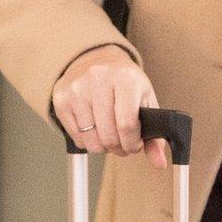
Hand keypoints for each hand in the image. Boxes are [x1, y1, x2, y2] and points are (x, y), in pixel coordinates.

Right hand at [51, 44, 168, 168]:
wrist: (98, 59)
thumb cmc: (125, 82)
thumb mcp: (146, 100)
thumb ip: (155, 135)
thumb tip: (159, 162)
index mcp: (125, 78)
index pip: (127, 125)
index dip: (133, 143)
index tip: (135, 144)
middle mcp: (99, 79)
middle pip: (108, 136)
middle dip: (118, 148)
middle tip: (122, 142)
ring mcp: (77, 88)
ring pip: (91, 141)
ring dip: (103, 146)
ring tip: (109, 133)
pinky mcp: (62, 98)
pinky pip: (76, 137)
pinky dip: (88, 140)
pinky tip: (95, 127)